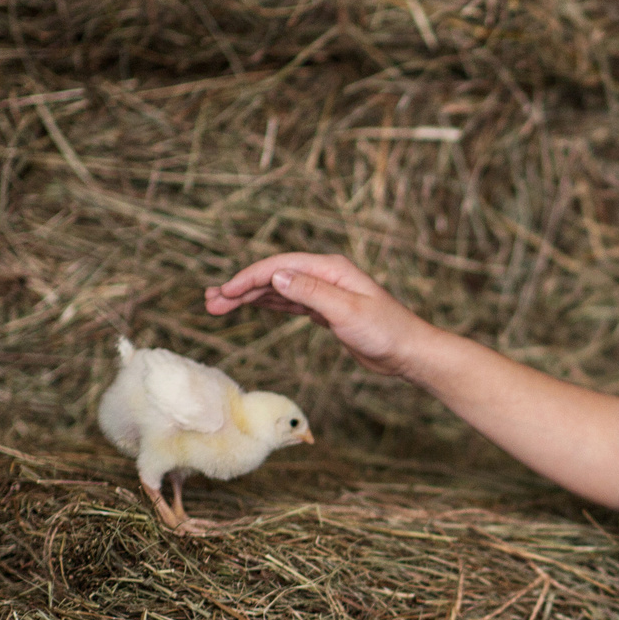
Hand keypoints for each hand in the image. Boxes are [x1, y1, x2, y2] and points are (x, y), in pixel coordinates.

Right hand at [205, 253, 431, 376]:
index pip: (279, 267)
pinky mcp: (326, 310)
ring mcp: (325, 292)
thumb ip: (311, 293)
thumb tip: (276, 275)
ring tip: (220, 306)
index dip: (248, 278)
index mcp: (330, 270)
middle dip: (241, 288)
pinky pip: (290, 302)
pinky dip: (268, 304)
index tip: (224, 293)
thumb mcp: (347, 312)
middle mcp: (325, 276)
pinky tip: (252, 306)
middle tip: (210, 302)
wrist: (409, 352)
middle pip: (274, 276)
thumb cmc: (385, 331)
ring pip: (279, 290)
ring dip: (250, 297)